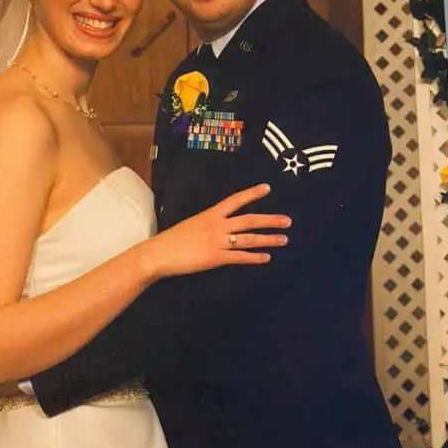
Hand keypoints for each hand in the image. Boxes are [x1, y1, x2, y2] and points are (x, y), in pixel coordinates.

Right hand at [144, 183, 290, 278]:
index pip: (235, 200)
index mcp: (210, 214)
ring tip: (284, 239)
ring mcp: (218, 241)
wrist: (159, 253)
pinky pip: (240, 257)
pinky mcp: (216, 258)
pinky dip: (255, 258)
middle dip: (270, 220)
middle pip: (249, 220)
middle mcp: (217, 225)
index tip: (267, 188)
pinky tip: (266, 258)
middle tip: (288, 221)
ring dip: (268, 239)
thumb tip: (218, 229)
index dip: (252, 194)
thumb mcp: (191, 225)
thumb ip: (207, 226)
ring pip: (249, 239)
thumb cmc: (171, 240)